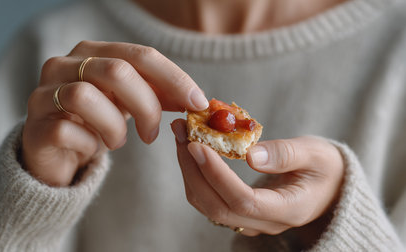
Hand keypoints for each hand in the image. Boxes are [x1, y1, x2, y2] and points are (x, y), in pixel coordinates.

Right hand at [22, 41, 207, 186]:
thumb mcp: (130, 103)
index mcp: (92, 52)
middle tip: (153, 134)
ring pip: (86, 97)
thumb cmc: (96, 122)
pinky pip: (67, 131)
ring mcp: (44, 93)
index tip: (197, 103)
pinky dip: (90, 144)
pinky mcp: (34, 126)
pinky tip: (92, 148)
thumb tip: (197, 100)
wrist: (55, 152)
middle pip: (117, 71)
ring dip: (114, 127)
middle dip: (146, 106)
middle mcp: (63, 64)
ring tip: (117, 141)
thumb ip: (158, 95)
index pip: (140, 55)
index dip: (173, 78)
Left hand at [171, 119, 343, 235]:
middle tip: (181, 132)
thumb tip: (250, 155)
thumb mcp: (317, 155)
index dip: (216, 174)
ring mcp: (250, 221)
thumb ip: (286, 155)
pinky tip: (191, 148)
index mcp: (288, 210)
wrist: (329, 187)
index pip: (243, 200)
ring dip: (189, 170)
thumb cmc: (326, 168)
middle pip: (217, 206)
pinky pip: (209, 198)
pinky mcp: (240, 211)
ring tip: (181, 134)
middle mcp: (265, 223)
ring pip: (208, 205)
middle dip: (192, 169)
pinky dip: (195, 174)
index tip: (196, 145)